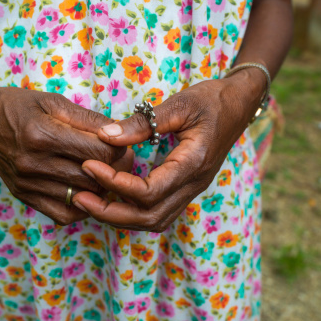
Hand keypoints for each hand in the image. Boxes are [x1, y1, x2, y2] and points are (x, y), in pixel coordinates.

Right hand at [0, 81, 133, 224]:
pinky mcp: (24, 195)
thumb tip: (120, 133)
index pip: (99, 153)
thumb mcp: (53, 101)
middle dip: (115, 169)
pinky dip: (81, 206)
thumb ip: (88, 119)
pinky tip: (85, 190)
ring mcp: (27, 184)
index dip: (119, 149)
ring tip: (104, 172)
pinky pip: (62, 214)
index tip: (121, 143)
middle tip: (120, 158)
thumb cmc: (18, 105)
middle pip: (94, 178)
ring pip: (83, 198)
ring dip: (101, 187)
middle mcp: (34, 164)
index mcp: (43, 135)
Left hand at [72, 69, 265, 230]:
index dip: (115, 184)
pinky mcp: (186, 187)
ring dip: (120, 216)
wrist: (240, 104)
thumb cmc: (213, 100)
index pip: (149, 192)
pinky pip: (159, 211)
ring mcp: (191, 189)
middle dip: (110, 212)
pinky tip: (113, 197)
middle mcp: (193, 185)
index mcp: (192, 165)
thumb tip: (105, 135)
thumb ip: (143, 122)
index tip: (89, 165)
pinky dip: (133, 211)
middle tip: (79, 196)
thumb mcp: (180, 104)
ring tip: (90, 200)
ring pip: (154, 220)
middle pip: (149, 217)